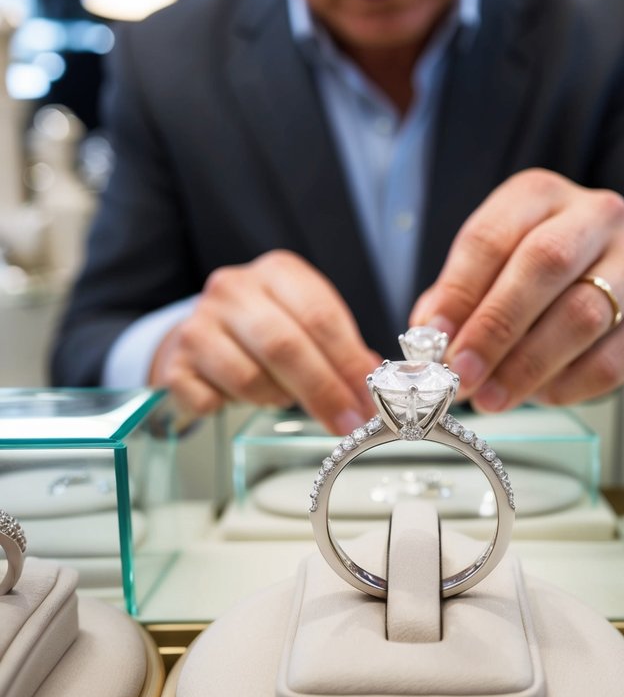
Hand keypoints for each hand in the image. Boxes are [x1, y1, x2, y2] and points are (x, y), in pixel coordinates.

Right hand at [149, 250, 377, 432]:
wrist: (200, 334)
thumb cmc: (266, 330)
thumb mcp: (307, 323)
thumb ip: (341, 349)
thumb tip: (375, 386)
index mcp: (277, 272)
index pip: (320, 316)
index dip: (349, 363)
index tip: (369, 399)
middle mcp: (233, 289)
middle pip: (285, 346)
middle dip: (323, 392)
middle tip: (348, 423)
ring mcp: (198, 324)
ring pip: (249, 378)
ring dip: (276, 399)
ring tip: (284, 398)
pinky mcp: (175, 363)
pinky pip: (212, 400)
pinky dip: (232, 407)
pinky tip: (239, 398)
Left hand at [410, 169, 623, 409]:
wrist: (618, 282)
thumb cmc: (537, 276)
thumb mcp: (491, 269)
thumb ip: (456, 301)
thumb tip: (429, 344)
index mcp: (539, 195)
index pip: (492, 236)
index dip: (458, 291)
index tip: (432, 338)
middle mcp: (595, 215)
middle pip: (545, 264)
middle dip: (496, 327)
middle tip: (463, 373)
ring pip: (583, 314)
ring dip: (529, 365)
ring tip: (491, 396)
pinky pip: (614, 357)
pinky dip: (570, 384)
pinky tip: (540, 396)